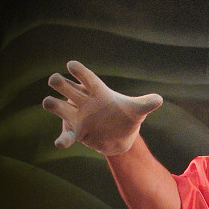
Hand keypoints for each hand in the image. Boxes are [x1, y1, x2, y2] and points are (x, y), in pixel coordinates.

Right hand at [42, 61, 162, 154]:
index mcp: (97, 91)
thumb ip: (146, 104)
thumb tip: (159, 99)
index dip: (79, 72)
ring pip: (59, 107)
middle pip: (67, 87)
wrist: (120, 135)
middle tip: (55, 79)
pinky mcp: (75, 132)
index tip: (71, 64)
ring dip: (53, 104)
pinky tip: (61, 143)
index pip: (87, 78)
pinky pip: (66, 136)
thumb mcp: (138, 110)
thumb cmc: (125, 116)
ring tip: (49, 103)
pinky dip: (63, 139)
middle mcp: (83, 101)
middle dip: (60, 82)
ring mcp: (76, 116)